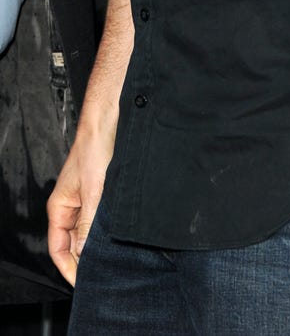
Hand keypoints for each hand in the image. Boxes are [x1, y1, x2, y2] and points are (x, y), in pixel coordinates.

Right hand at [47, 130, 111, 285]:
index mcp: (60, 208)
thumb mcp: (92, 189)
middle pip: (71, 243)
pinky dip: (103, 231)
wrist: (106, 123)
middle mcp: (70, 206)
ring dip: (95, 245)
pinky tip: (116, 237)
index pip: (57, 248)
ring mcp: (84, 201)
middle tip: (101, 274)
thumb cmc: (93, 150)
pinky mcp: (98, 194)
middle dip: (83, 260)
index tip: (83, 282)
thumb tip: (82, 251)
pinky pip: (97, 219)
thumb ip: (87, 221)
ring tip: (110, 260)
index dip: (68, 267)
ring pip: (86, 232)